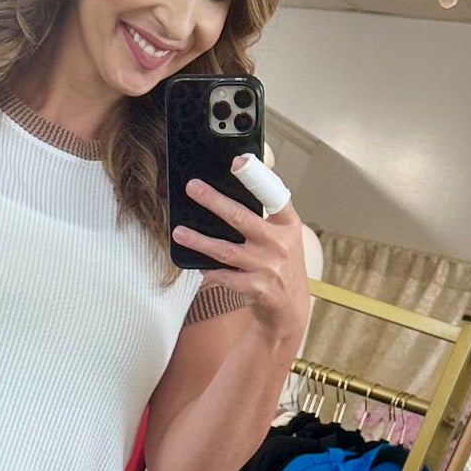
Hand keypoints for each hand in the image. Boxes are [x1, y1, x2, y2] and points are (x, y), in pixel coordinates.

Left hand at [173, 175, 310, 347]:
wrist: (290, 309)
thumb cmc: (281, 267)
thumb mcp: (284, 238)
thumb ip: (266, 217)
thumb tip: (230, 192)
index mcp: (288, 225)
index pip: (274, 194)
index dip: (256, 176)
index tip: (238, 161)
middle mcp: (279, 244)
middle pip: (242, 218)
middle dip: (214, 201)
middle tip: (193, 188)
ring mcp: (268, 267)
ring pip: (226, 250)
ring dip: (199, 240)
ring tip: (179, 232)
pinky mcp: (256, 288)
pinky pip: (224, 276)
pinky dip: (208, 270)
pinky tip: (195, 263)